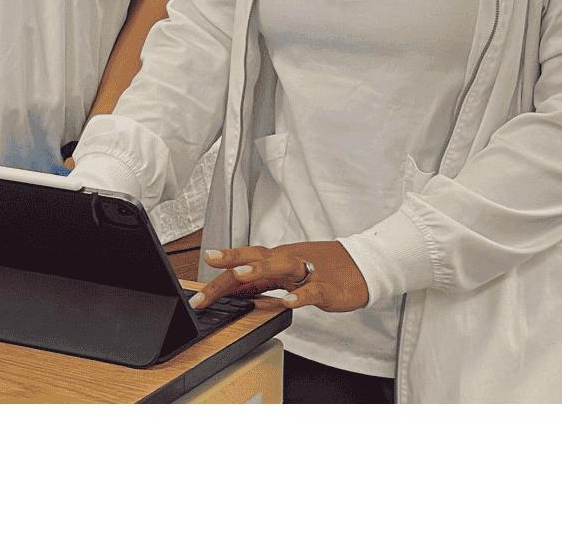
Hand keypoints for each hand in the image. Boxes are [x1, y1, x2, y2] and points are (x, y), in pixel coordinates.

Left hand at [191, 241, 368, 312]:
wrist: (364, 265)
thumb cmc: (326, 269)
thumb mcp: (289, 273)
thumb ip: (262, 280)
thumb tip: (231, 287)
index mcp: (278, 259)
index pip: (244, 262)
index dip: (220, 273)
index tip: (197, 286)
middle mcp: (289, 260)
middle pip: (255, 259)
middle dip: (229, 266)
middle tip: (207, 270)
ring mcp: (308, 272)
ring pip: (281, 267)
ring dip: (259, 271)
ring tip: (239, 276)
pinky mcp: (326, 287)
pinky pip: (312, 291)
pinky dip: (299, 296)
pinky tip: (288, 302)